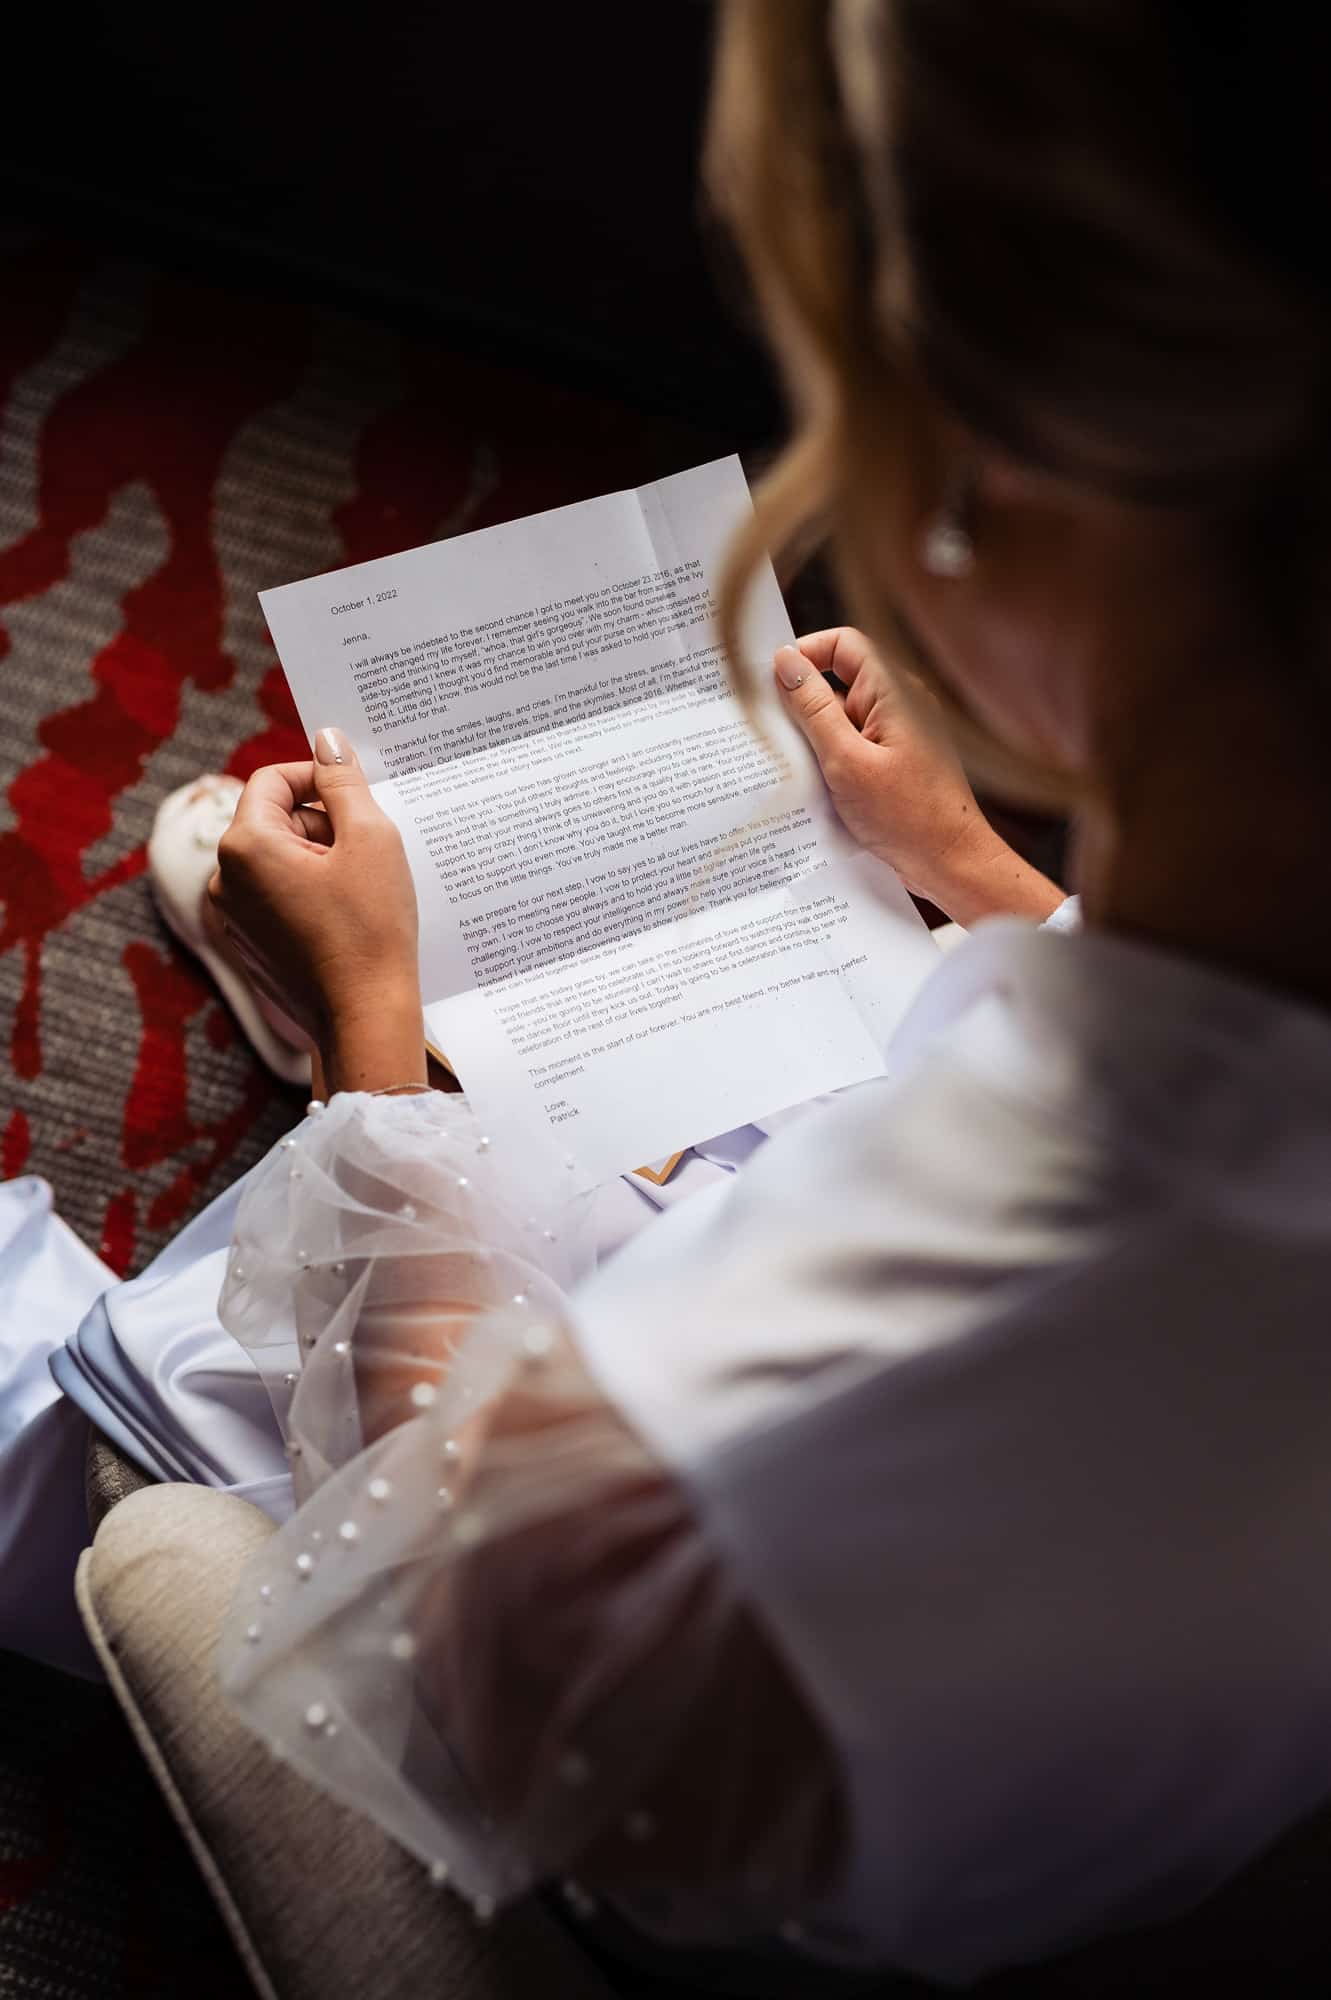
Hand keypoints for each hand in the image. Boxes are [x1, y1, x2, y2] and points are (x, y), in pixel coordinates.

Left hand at [208, 728, 425, 1087]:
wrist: (365, 1017)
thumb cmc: (371, 930)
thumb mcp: (370, 838)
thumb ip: (344, 781)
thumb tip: (328, 739)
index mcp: (244, 845)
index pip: (274, 779)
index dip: (320, 778)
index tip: (359, 798)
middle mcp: (224, 879)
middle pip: (275, 819)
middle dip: (323, 824)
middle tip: (367, 854)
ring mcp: (233, 917)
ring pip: (280, 859)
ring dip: (321, 860)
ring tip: (361, 890)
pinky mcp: (250, 945)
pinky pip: (279, 897)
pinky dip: (312, 894)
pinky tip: (347, 919)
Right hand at [775, 628, 1062, 925]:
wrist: (950, 863)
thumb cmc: (908, 817)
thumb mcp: (847, 761)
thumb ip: (813, 709)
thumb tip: (784, 662)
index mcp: (895, 691)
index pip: (844, 644)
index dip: (806, 653)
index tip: (771, 680)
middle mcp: (899, 704)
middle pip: (838, 682)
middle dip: (802, 705)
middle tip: (773, 733)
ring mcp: (898, 733)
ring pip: (841, 719)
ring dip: (814, 739)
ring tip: (797, 770)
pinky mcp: (894, 760)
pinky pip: (852, 745)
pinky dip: (830, 760)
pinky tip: (816, 787)